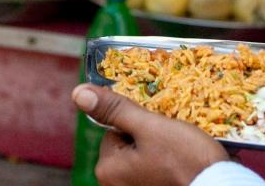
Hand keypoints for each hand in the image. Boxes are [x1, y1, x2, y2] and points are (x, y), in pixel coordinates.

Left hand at [72, 84, 226, 185]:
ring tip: (182, 152)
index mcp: (107, 169)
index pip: (115, 130)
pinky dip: (169, 165)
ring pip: (145, 156)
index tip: (160, 131)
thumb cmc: (185, 160)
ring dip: (163, 149)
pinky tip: (184, 164)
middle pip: (129, 143)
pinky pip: (156, 170)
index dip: (139, 124)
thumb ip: (115, 109)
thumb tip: (78, 93)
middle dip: (151, 137)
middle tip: (173, 141)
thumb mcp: (150, 126)